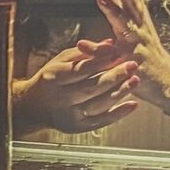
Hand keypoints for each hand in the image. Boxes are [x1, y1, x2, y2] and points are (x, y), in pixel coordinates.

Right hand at [12, 39, 137, 130]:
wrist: (33, 107)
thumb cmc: (50, 80)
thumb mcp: (60, 61)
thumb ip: (84, 53)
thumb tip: (109, 42)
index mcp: (53, 77)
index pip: (81, 69)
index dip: (102, 61)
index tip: (119, 53)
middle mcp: (59, 98)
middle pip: (92, 87)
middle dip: (115, 76)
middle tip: (132, 66)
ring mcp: (68, 115)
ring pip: (99, 104)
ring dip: (120, 92)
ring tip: (135, 81)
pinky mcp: (76, 127)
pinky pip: (101, 121)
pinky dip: (118, 113)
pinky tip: (133, 104)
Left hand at [96, 0, 169, 105]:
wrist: (168, 84)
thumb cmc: (148, 55)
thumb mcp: (137, 30)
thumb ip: (122, 11)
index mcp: (141, 21)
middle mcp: (141, 29)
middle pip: (133, 3)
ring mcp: (138, 46)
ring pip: (126, 25)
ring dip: (114, 10)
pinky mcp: (132, 63)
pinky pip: (112, 56)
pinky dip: (97, 50)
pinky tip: (82, 43)